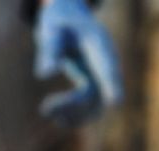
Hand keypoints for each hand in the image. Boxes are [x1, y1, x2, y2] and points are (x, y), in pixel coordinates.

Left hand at [33, 0, 122, 125]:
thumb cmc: (60, 24)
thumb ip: (50, 49)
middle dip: (72, 104)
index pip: (107, 65)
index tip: (115, 102)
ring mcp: (105, 78)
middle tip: (44, 109)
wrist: (71, 25)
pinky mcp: (97, 89)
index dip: (112, 83)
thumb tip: (44, 75)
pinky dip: (75, 118)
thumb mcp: (53, 30)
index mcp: (99, 43)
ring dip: (72, 115)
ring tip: (46, 110)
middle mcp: (107, 63)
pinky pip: (91, 111)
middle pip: (98, 91)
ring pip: (95, 106)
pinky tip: (56, 116)